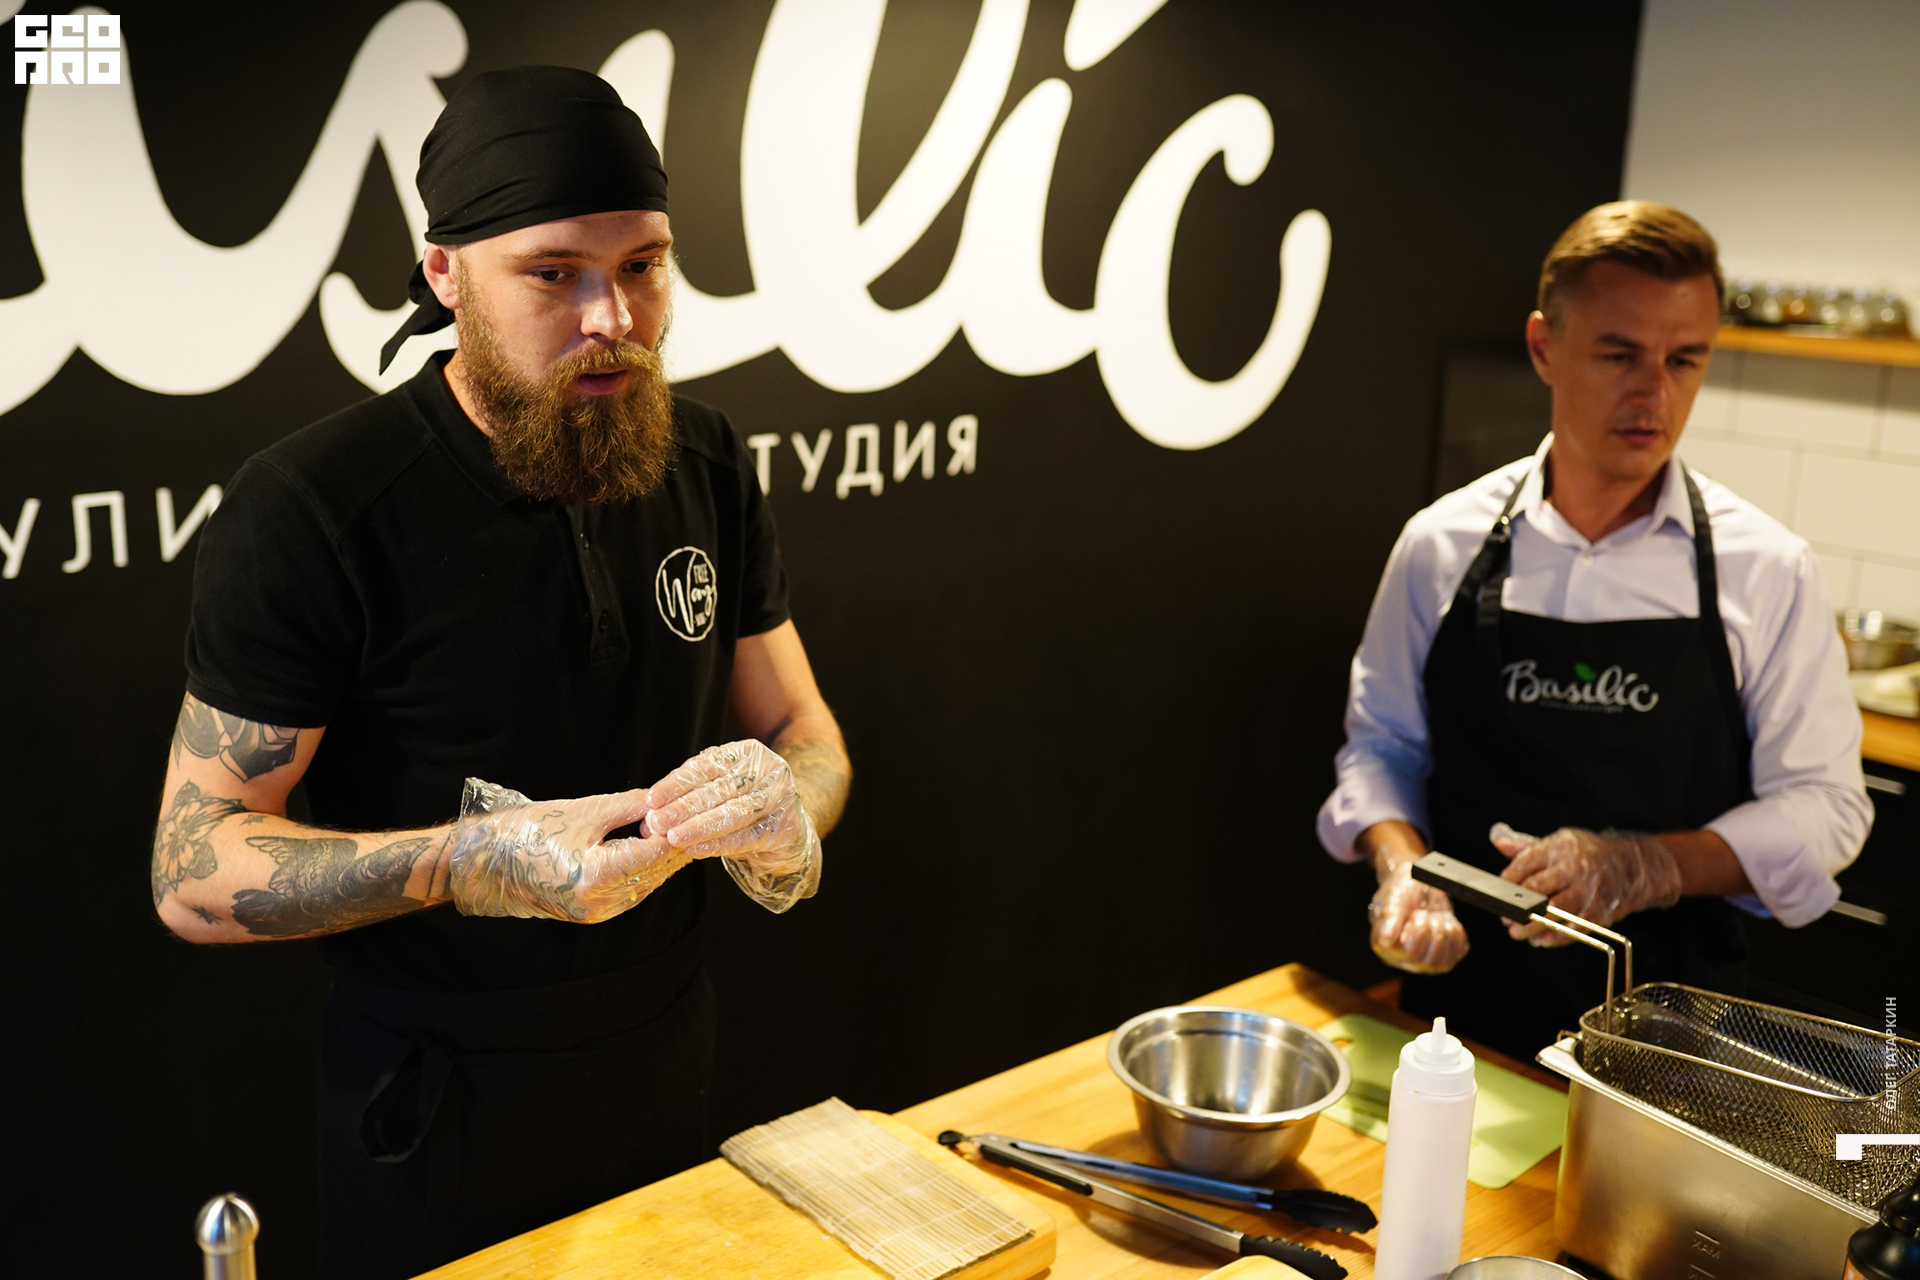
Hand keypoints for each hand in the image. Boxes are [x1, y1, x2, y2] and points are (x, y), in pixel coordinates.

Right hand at [449, 779, 689, 922]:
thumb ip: (631, 807)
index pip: (657, 852)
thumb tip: (666, 800)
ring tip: (681, 829)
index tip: (695, 809)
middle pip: (656, 870)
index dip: (679, 829)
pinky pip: (631, 890)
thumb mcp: (584, 811)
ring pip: (647, 883)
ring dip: (663, 857)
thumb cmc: (527, 831)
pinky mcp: (592, 913)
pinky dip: (645, 869)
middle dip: (677, 843)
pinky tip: (653, 848)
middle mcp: (601, 903)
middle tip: (698, 817)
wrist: (482, 863)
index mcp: (598, 877)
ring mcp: (597, 913)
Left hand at [643, 740, 821, 913]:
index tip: (651, 800)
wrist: (790, 825)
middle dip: (683, 808)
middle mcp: (767, 770)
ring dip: (699, 826)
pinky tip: (696, 849)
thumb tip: (649, 816)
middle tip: (657, 823)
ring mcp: (780, 798)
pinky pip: (746, 837)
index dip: (676, 784)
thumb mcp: (718, 790)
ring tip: (673, 838)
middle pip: (718, 790)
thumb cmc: (744, 804)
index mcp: (747, 753)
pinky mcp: (785, 828)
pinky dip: (719, 844)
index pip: (706, 766)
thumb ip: (688, 797)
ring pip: (733, 813)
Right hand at [1368, 861, 1469, 973]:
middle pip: (1427, 960)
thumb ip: (1390, 918)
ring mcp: (1424, 961)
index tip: (1414, 914)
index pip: (1409, 952)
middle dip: (1432, 929)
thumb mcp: (1394, 898)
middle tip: (1425, 913)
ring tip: (1437, 917)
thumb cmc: (1402, 891)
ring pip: (1443, 963)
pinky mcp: (1443, 957)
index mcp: (1386, 947)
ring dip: (1446, 933)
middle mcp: (1403, 959)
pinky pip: (1458, 954)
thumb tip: (1386, 940)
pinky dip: (1457, 935)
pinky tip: (1446, 923)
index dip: (1418, 931)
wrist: (1419, 884)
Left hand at [1492, 822, 1681, 943]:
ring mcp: (1589, 891)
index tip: (1499, 892)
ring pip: (1555, 912)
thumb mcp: (1556, 843)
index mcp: (1560, 848)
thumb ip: (1524, 845)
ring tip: (1517, 932)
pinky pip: (1574, 929)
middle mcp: (1575, 868)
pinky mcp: (1600, 912)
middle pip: (1538, 890)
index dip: (1508, 881)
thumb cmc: (1584, 855)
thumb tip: (1497, 837)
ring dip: (1532, 926)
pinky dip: (1555, 937)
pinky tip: (1540, 940)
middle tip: (1505, 917)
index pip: (1526, 864)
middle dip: (1517, 906)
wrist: (1629, 866)